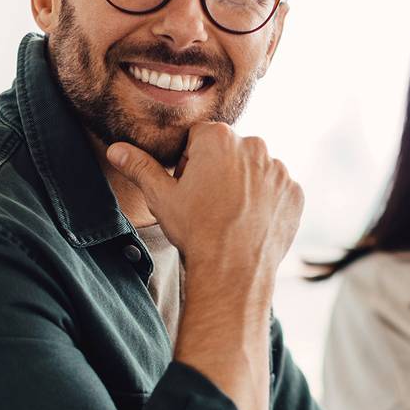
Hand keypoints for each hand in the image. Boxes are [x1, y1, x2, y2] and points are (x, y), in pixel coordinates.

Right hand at [106, 122, 303, 281]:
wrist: (232, 271)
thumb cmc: (195, 231)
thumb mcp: (161, 197)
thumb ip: (140, 167)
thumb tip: (115, 149)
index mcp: (218, 138)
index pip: (199, 139)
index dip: (189, 164)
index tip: (188, 189)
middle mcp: (254, 145)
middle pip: (229, 151)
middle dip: (218, 171)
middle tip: (207, 205)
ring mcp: (279, 170)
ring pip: (254, 170)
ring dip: (243, 185)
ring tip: (228, 216)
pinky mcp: (294, 193)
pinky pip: (276, 190)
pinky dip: (265, 202)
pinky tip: (249, 223)